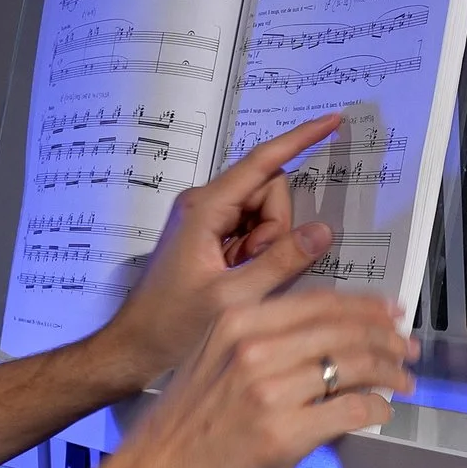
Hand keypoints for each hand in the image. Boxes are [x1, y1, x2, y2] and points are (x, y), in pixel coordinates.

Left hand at [87, 115, 345, 389]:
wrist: (135, 347)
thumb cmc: (172, 325)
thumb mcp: (234, 297)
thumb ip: (282, 262)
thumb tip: (323, 230)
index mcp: (205, 207)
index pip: (262, 162)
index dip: (299, 140)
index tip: (331, 120)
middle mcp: (204, 204)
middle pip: (269, 192)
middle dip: (276, 229)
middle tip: (253, 269)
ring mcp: (207, 220)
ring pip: (265, 215)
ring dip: (266, 247)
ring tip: (240, 280)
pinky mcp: (210, 237)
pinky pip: (252, 233)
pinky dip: (256, 255)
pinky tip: (237, 280)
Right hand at [110, 290, 416, 467]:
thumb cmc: (179, 433)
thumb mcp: (209, 363)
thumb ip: (258, 344)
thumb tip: (321, 342)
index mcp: (234, 323)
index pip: (318, 301)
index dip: (363, 306)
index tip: (387, 313)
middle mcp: (253, 348)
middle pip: (342, 328)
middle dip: (385, 336)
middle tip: (407, 347)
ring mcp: (269, 391)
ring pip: (354, 365)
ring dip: (389, 372)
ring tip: (403, 380)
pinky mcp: (284, 434)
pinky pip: (350, 409)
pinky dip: (376, 409)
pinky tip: (381, 412)